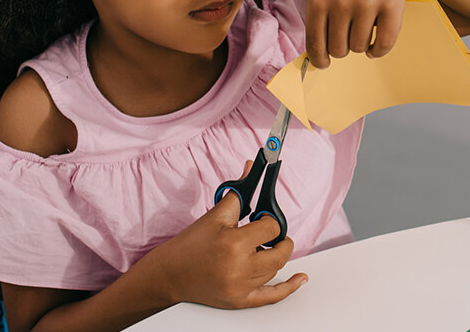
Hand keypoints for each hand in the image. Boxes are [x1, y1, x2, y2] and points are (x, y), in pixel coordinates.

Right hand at [141, 161, 306, 308]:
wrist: (168, 275)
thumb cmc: (190, 244)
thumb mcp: (215, 215)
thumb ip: (238, 192)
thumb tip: (252, 168)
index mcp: (233, 243)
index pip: (271, 227)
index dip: (268, 219)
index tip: (261, 219)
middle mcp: (239, 268)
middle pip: (280, 252)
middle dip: (279, 240)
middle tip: (269, 234)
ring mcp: (240, 287)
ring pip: (276, 269)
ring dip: (273, 257)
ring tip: (259, 250)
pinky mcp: (240, 301)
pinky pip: (273, 296)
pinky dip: (289, 287)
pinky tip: (300, 278)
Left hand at [306, 0, 412, 67]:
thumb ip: (319, 13)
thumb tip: (317, 54)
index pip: (315, 44)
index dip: (319, 59)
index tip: (323, 64)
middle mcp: (341, 3)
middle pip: (338, 50)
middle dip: (342, 48)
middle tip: (348, 38)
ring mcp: (367, 5)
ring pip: (360, 48)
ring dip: (362, 45)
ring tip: (363, 30)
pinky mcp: (392, 6)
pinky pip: (384, 44)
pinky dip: (379, 50)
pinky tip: (376, 45)